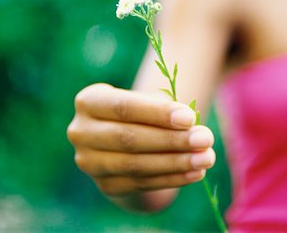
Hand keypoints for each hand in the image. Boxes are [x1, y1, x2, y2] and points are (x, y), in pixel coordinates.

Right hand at [67, 83, 214, 196]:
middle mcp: (80, 131)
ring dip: (176, 162)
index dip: (157, 113)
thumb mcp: (146, 102)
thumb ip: (164, 111)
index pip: (123, 107)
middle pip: (129, 138)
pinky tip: (195, 173)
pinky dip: (172, 178)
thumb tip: (192, 127)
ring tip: (206, 157)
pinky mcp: (105, 185)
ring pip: (135, 164)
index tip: (190, 118)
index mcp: (88, 101)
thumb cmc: (140, 113)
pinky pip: (141, 183)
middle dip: (171, 140)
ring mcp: (89, 162)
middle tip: (205, 138)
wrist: (124, 142)